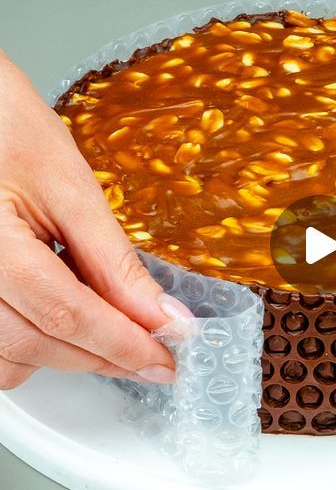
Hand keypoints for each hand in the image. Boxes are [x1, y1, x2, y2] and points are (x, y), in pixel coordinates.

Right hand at [0, 51, 190, 388]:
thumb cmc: (5, 126)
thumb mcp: (69, 188)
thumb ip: (113, 260)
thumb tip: (161, 316)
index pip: (67, 316)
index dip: (123, 346)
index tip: (165, 363)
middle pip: (36, 347)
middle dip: (104, 357)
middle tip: (151, 354)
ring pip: (7, 361)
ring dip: (67, 357)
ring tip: (110, 332)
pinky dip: (31, 347)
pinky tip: (61, 320)